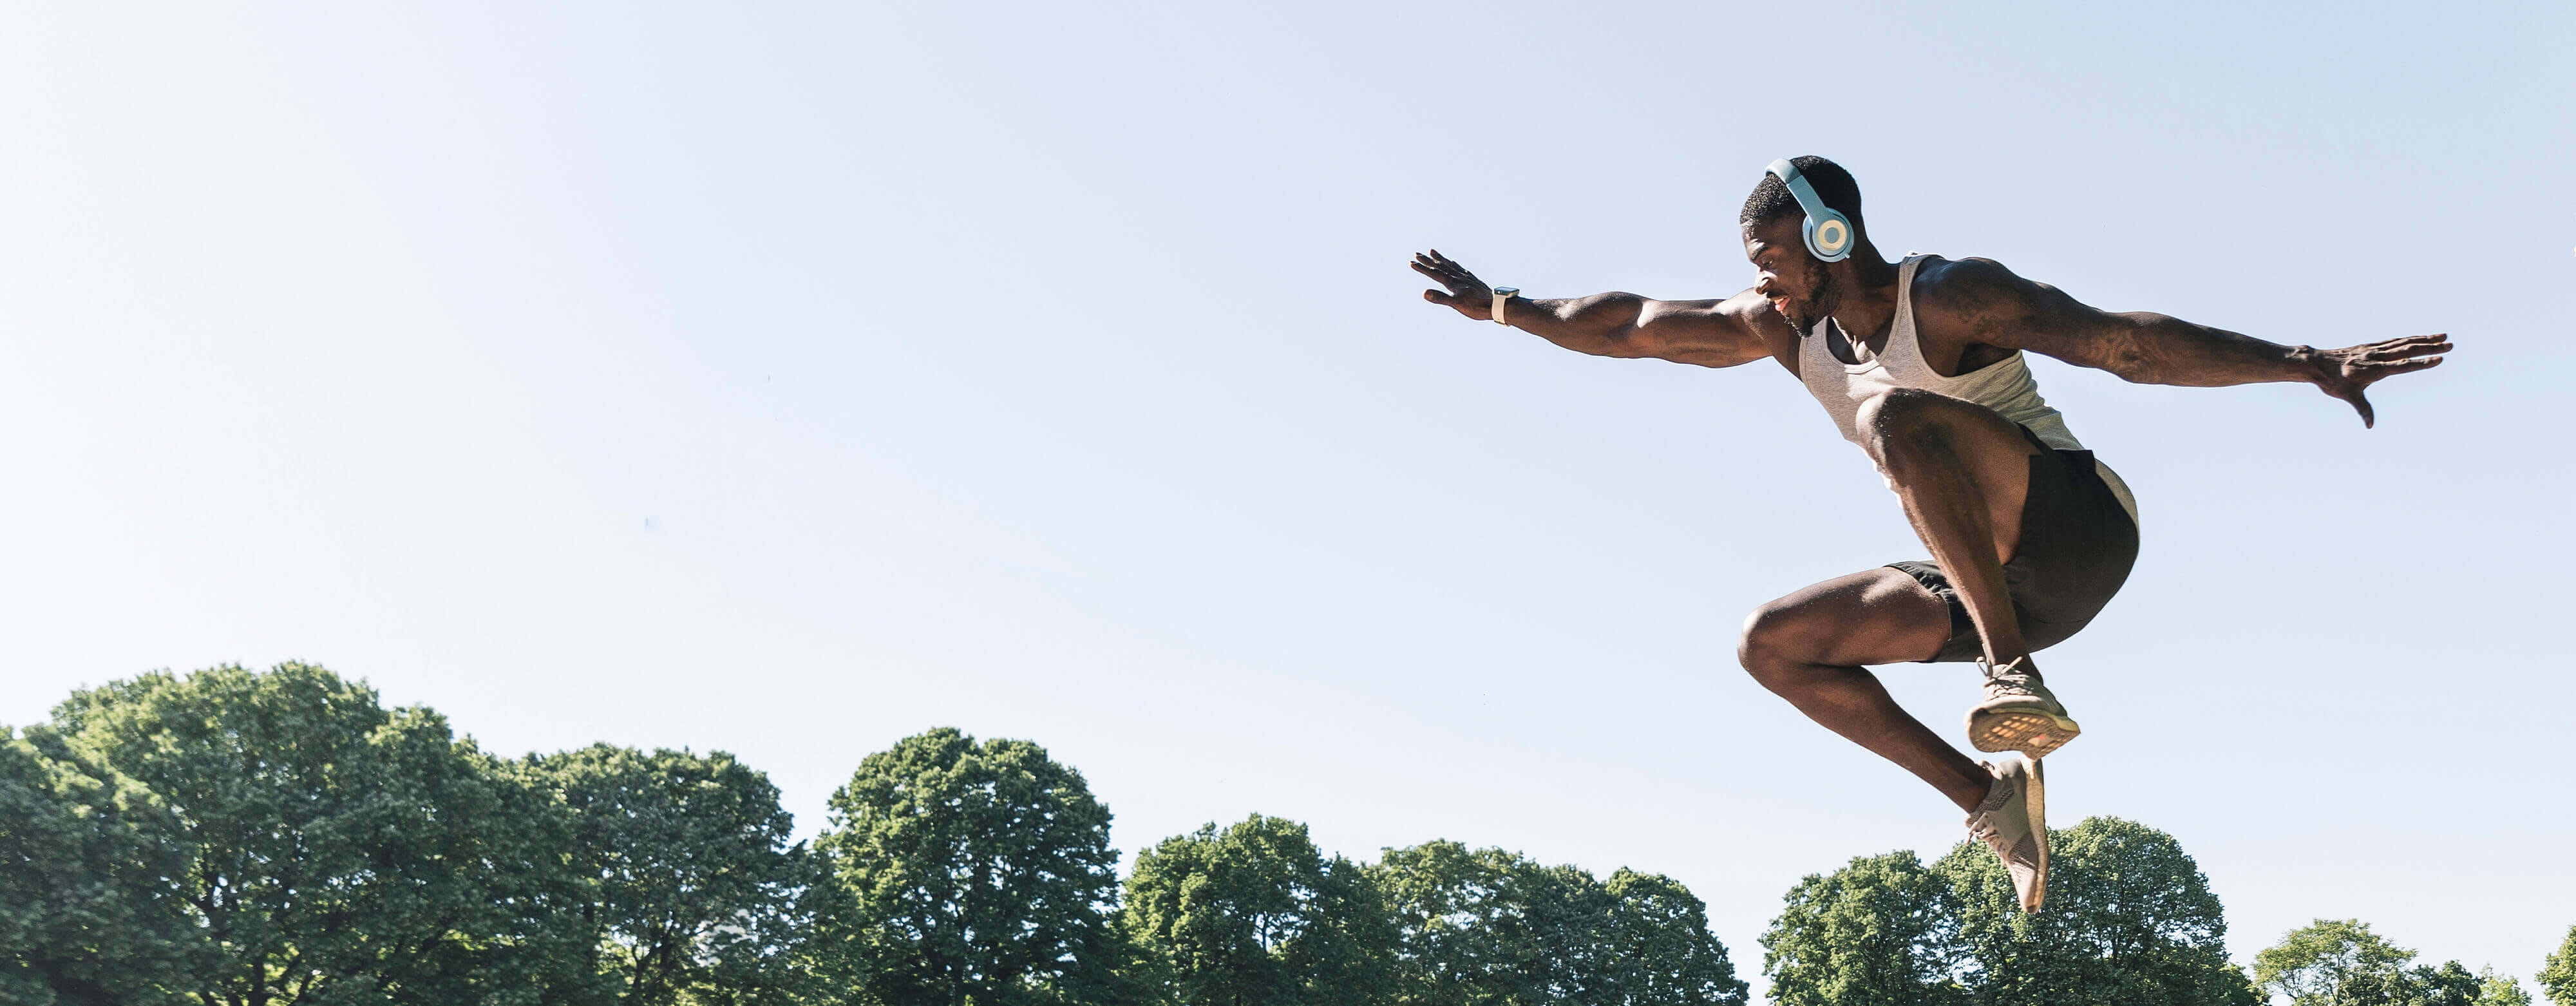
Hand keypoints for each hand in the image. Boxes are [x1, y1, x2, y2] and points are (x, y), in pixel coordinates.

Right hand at [1411, 249, 1495, 320]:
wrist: (1495, 304)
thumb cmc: (1476, 306)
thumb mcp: (1456, 304)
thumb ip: (1440, 298)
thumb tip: (1424, 293)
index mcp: (1452, 282)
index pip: (1433, 273)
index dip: (1422, 268)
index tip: (1411, 262)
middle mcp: (1457, 276)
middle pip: (1440, 266)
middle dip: (1427, 260)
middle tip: (1417, 253)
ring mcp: (1465, 277)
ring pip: (1449, 265)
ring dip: (1439, 258)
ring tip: (1432, 251)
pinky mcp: (1471, 279)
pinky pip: (1459, 268)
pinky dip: (1453, 264)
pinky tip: (1452, 262)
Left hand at [2309, 333, 2449, 426]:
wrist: (2317, 364)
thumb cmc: (2332, 382)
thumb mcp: (2348, 396)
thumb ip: (2362, 409)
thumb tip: (2370, 426)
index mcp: (2375, 369)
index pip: (2403, 365)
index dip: (2422, 363)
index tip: (2439, 359)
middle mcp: (2378, 356)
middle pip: (2408, 350)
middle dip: (2431, 348)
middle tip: (2451, 346)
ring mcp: (2375, 349)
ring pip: (2404, 342)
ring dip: (2425, 340)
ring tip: (2443, 337)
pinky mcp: (2372, 346)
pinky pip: (2395, 341)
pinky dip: (2410, 338)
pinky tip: (2421, 337)